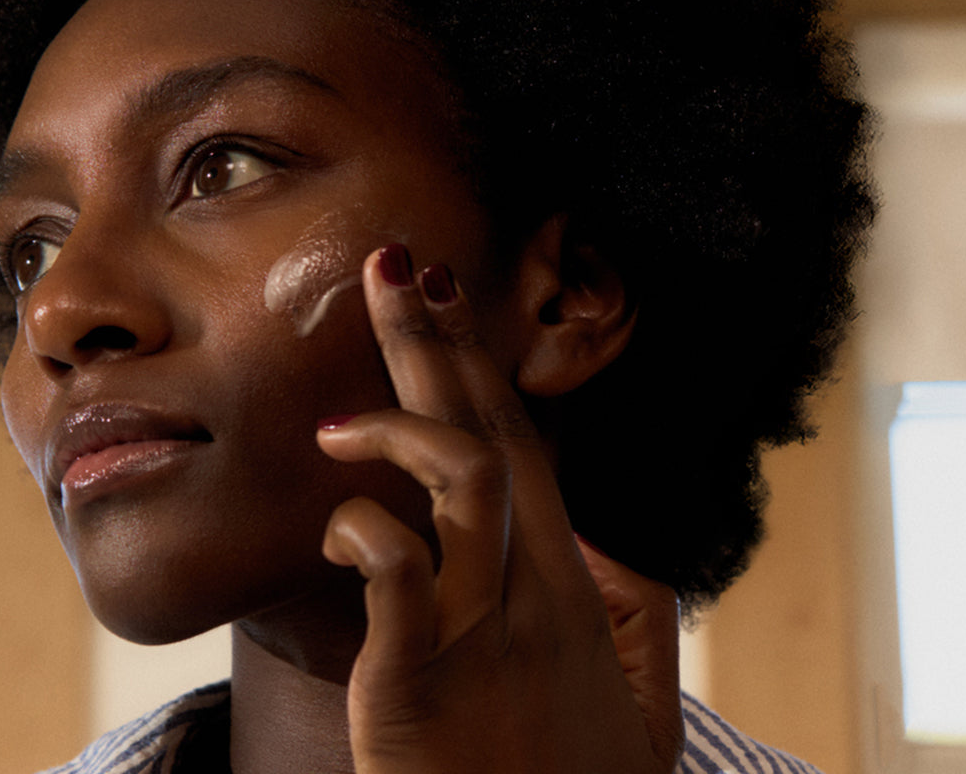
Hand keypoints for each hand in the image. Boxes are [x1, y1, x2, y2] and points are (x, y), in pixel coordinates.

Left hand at [316, 244, 683, 773]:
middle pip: (489, 435)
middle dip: (436, 342)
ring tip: (337, 425)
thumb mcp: (629, 700)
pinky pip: (399, 579)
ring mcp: (484, 633)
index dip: (475, 365)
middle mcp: (535, 592)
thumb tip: (593, 539)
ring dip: (400, 428)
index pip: (518, 444)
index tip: (438, 294)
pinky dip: (365, 533)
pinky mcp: (425, 685)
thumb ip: (625, 610)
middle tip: (388, 265)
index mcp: (570, 585)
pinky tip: (339, 524)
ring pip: (465, 484)